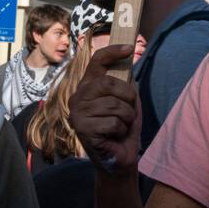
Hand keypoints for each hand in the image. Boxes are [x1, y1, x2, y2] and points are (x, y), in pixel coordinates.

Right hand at [69, 43, 141, 175]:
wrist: (120, 159)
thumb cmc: (123, 129)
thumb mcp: (128, 102)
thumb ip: (125, 83)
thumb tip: (130, 61)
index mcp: (88, 87)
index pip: (97, 62)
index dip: (113, 51)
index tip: (130, 48)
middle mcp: (79, 97)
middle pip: (109, 83)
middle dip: (128, 97)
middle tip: (130, 109)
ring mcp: (78, 113)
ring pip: (115, 105)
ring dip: (127, 117)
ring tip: (122, 126)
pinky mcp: (83, 129)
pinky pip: (113, 122)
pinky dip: (121, 130)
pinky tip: (115, 136)